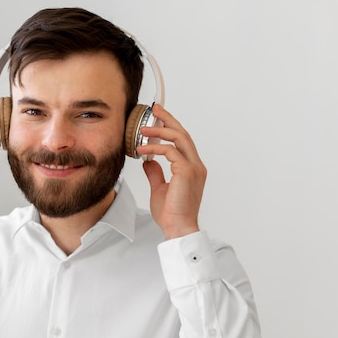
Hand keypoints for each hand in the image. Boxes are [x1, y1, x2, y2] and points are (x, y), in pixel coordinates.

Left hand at [136, 104, 206, 239]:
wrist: (177, 228)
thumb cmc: (171, 213)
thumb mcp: (160, 189)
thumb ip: (156, 173)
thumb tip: (149, 161)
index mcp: (192, 168)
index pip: (183, 141)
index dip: (172, 126)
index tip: (159, 116)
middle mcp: (196, 165)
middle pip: (183, 134)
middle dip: (168, 119)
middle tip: (155, 109)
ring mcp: (193, 168)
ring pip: (179, 138)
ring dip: (160, 130)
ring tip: (143, 129)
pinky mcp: (186, 172)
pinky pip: (170, 151)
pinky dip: (155, 148)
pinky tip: (141, 150)